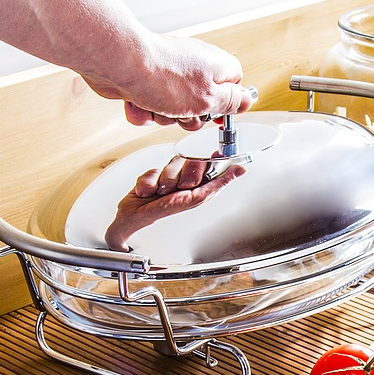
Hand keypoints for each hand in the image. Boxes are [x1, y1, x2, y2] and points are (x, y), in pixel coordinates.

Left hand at [82, 33, 254, 130]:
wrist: (120, 64)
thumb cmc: (164, 77)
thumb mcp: (209, 98)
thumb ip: (231, 102)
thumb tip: (247, 101)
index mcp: (216, 67)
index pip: (234, 89)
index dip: (225, 107)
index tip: (216, 116)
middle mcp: (194, 68)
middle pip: (202, 107)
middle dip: (190, 117)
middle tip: (182, 111)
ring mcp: (170, 75)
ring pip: (175, 112)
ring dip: (164, 116)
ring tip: (157, 104)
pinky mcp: (148, 82)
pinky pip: (152, 108)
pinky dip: (145, 111)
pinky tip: (140, 102)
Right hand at [105, 156, 245, 250]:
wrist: (133, 219)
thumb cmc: (163, 215)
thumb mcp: (195, 199)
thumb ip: (217, 184)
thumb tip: (240, 171)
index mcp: (199, 189)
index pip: (213, 167)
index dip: (216, 160)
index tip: (218, 155)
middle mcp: (185, 182)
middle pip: (193, 161)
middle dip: (185, 174)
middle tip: (180, 187)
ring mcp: (169, 178)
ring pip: (173, 163)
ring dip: (166, 179)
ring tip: (161, 193)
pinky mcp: (154, 176)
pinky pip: (155, 168)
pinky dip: (150, 181)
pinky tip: (149, 192)